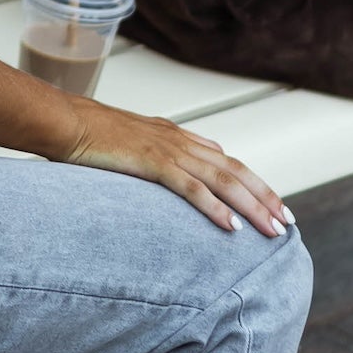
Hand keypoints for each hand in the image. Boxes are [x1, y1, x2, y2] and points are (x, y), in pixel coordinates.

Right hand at [57, 99, 290, 238]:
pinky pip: (192, 189)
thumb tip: (181, 170)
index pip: (228, 162)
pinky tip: (232, 227)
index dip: (255, 184)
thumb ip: (159, 156)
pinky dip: (216, 208)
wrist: (65, 122)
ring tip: (272, 230)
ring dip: (252, 207)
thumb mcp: (132, 145)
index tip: (274, 206)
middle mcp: (181, 142)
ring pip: (223, 181)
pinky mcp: (153, 163)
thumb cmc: (89, 137)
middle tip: (287, 223)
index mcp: (178, 138)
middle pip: (235, 172)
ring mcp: (168, 151)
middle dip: (265, 198)